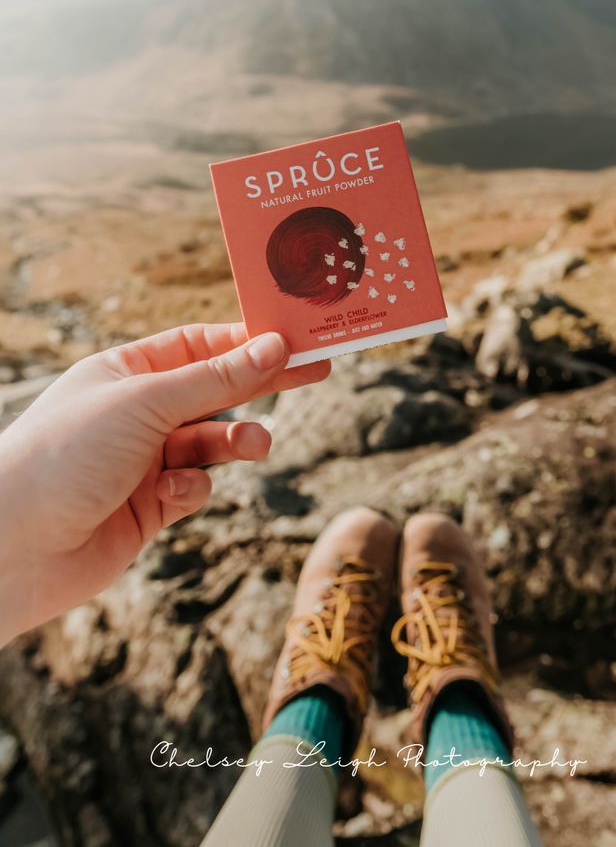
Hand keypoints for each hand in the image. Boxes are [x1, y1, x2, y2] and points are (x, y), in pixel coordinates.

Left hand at [0, 324, 328, 643]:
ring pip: (212, 443)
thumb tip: (273, 347)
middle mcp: (136, 412)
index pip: (199, 345)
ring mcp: (143, 460)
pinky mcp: (148, 508)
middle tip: (316, 371)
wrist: (15, 545)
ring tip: (257, 446)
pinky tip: (173, 494)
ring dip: (236, 442)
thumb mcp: (147, 402)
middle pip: (214, 390)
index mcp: (126, 370)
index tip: (295, 338)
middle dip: (259, 385)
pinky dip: (194, 488)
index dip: (246, 341)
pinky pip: (194, 488)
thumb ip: (216, 379)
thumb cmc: (66, 453)